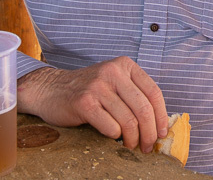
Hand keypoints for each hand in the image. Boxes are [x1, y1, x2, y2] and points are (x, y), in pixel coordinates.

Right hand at [16, 57, 167, 152]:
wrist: (50, 89)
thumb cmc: (88, 91)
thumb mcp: (114, 82)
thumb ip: (134, 95)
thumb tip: (159, 123)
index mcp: (125, 65)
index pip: (154, 92)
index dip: (161, 116)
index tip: (162, 133)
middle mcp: (113, 72)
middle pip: (143, 109)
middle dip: (149, 133)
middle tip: (148, 146)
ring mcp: (98, 86)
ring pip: (128, 121)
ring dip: (133, 139)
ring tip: (131, 145)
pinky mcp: (84, 102)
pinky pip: (110, 127)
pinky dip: (114, 136)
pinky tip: (112, 136)